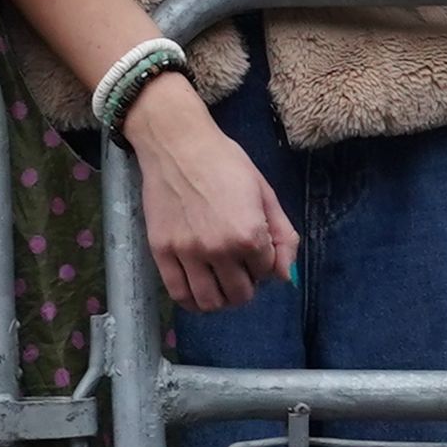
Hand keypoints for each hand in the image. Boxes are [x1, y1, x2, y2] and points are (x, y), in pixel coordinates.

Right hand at [130, 86, 298, 311]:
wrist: (177, 145)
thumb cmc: (226, 163)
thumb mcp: (265, 194)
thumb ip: (283, 237)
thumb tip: (285, 277)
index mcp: (250, 234)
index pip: (267, 273)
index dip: (264, 263)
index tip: (255, 249)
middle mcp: (220, 249)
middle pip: (240, 294)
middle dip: (245, 286)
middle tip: (238, 268)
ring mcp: (188, 252)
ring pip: (210, 301)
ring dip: (220, 299)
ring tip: (219, 283)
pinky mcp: (161, 251)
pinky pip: (178, 293)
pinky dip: (191, 301)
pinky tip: (198, 291)